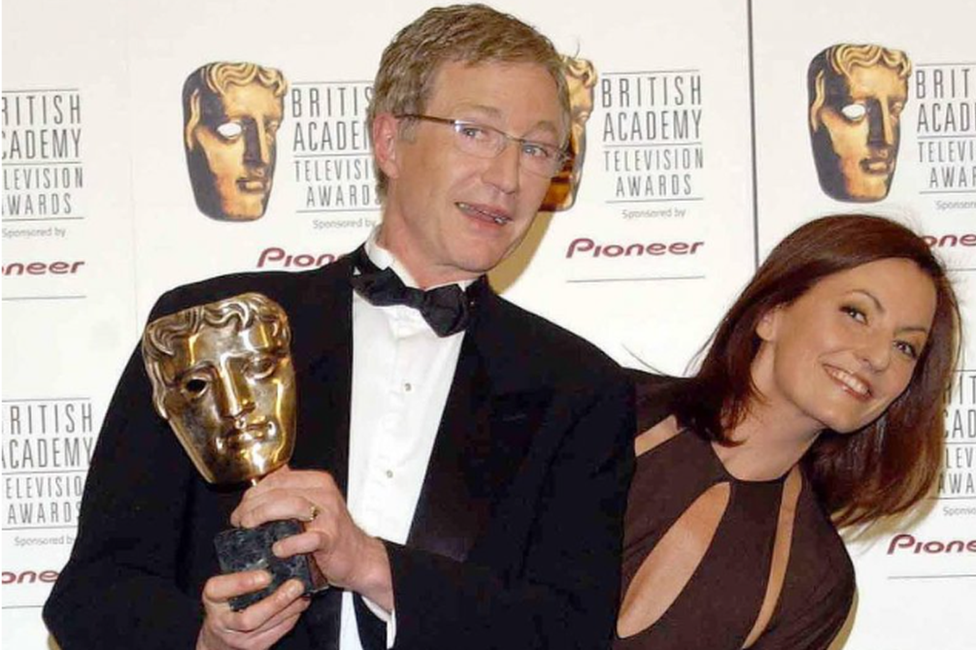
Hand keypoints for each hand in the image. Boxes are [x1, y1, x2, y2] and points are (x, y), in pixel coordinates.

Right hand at [197, 571, 308, 649]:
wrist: (220, 637)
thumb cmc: (226, 602)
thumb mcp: (226, 585)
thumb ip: (242, 572)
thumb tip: (275, 552)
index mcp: (212, 599)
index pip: (219, 590)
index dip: (242, 583)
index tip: (265, 575)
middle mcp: (222, 622)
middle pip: (248, 618)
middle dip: (275, 602)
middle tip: (295, 585)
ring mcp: (238, 638)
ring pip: (267, 626)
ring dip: (290, 608)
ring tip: (303, 592)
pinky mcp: (254, 647)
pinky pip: (277, 632)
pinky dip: (291, 617)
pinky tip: (299, 604)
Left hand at [231, 466, 393, 610]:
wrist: (359, 557)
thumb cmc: (331, 532)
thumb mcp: (315, 502)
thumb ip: (295, 488)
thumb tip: (272, 474)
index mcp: (318, 482)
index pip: (279, 479)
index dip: (254, 492)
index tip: (241, 507)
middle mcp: (324, 494)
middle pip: (281, 491)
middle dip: (253, 505)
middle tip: (240, 520)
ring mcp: (329, 516)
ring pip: (291, 506)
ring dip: (264, 515)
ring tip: (249, 527)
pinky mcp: (331, 538)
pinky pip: (308, 538)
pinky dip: (290, 543)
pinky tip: (277, 549)